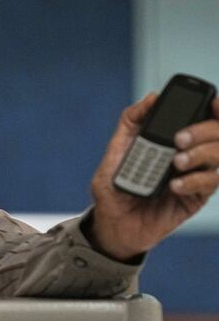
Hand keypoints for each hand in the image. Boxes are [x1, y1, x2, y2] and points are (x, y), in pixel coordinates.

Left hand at [88, 95, 218, 260]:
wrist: (112, 223)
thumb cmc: (114, 186)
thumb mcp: (116, 150)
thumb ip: (131, 122)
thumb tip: (152, 97)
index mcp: (172, 140)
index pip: (204, 119)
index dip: (215, 108)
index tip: (213, 102)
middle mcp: (189, 155)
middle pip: (217, 135)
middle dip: (204, 131)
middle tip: (179, 139)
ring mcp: (194, 176)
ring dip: (201, 154)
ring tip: (176, 161)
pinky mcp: (195, 198)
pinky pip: (208, 184)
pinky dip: (193, 181)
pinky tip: (174, 185)